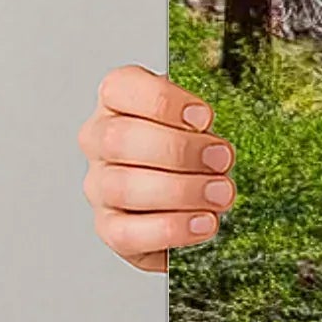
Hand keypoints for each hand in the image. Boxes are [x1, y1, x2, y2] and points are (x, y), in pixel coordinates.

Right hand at [78, 64, 237, 272]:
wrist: (188, 199)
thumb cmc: (193, 150)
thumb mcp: (201, 121)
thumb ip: (202, 120)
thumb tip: (218, 133)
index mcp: (118, 102)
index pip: (120, 87)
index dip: (162, 101)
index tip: (204, 117)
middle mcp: (99, 142)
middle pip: (120, 139)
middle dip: (179, 150)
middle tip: (222, 159)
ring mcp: (100, 186)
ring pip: (123, 187)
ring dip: (181, 190)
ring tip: (221, 193)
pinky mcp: (109, 228)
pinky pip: (128, 233)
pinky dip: (172, 228)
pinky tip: (204, 223)